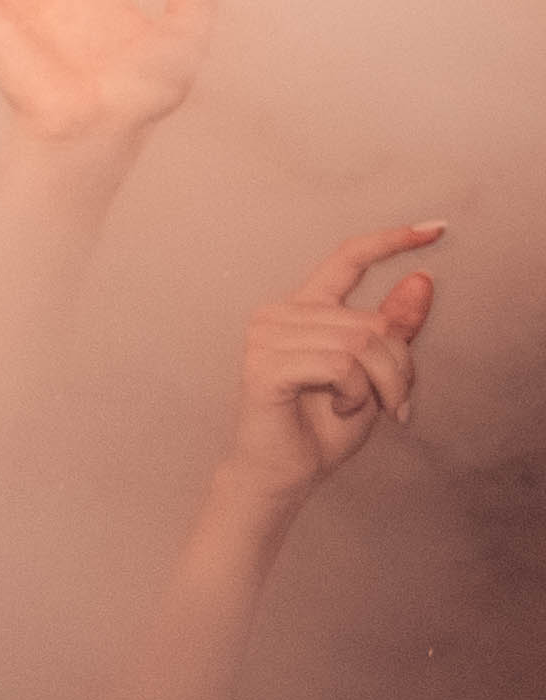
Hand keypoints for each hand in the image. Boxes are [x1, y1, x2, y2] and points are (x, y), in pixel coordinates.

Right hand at [225, 222, 441, 499]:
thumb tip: (421, 280)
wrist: (285, 472)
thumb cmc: (321, 425)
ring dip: (381, 385)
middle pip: (372, 322)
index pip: (347, 259)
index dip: (391, 241)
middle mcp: (278, 314)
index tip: (435, 227)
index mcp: (303, 309)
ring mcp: (265, 338)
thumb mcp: (374, 373)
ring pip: (361, 344)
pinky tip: (339, 406)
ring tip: (367, 407)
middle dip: (399, 368)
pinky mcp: (265, 367)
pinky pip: (340, 366)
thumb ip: (394, 329)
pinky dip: (355, 393)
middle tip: (397, 402)